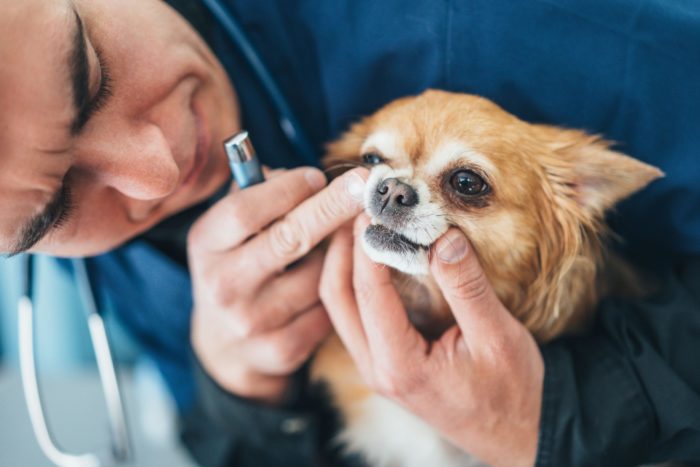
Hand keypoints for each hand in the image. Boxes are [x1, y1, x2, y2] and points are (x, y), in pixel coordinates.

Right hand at [188, 167, 366, 404]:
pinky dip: (335, 289)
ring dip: (334, 254)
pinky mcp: (282, 348)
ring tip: (327, 247)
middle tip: (363, 185)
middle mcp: (223, 285)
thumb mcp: (229, 229)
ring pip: (317, 274)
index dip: (286, 189)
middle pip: (288, 238)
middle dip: (331, 207)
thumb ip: (257, 194)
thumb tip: (307, 176)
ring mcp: (252, 321)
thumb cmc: (238, 264)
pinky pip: (328, 307)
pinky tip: (328, 283)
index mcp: (206, 245)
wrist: (225, 343)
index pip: (245, 211)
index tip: (318, 176)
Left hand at [320, 215, 542, 465]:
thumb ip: (467, 286)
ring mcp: (374, 366)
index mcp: (400, 365)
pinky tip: (370, 252)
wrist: (517, 434)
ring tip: (359, 219)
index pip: (369, 292)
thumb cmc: (512, 390)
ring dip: (343, 261)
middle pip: (336, 297)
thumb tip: (442, 235)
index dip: (368, 243)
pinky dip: (355, 279)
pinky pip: (353, 314)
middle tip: (357, 204)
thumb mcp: (498, 337)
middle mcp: (376, 368)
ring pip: (339, 306)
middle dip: (342, 247)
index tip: (374, 204)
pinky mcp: (382, 361)